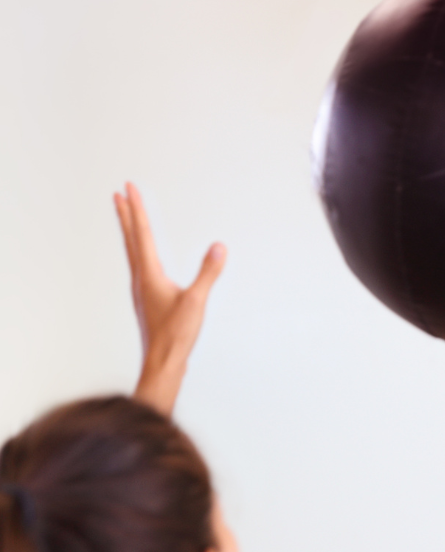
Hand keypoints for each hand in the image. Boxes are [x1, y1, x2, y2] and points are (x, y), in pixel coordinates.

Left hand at [115, 182, 226, 414]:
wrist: (162, 363)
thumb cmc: (175, 337)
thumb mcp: (196, 302)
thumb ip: (208, 273)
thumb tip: (218, 248)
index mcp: (149, 275)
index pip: (141, 234)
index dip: (137, 209)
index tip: (129, 187)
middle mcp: (141, 280)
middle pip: (131, 240)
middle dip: (126, 216)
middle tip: (119, 195)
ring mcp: (142, 291)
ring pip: (133, 253)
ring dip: (130, 233)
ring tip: (127, 220)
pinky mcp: (147, 301)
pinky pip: (139, 267)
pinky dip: (138, 252)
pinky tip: (144, 259)